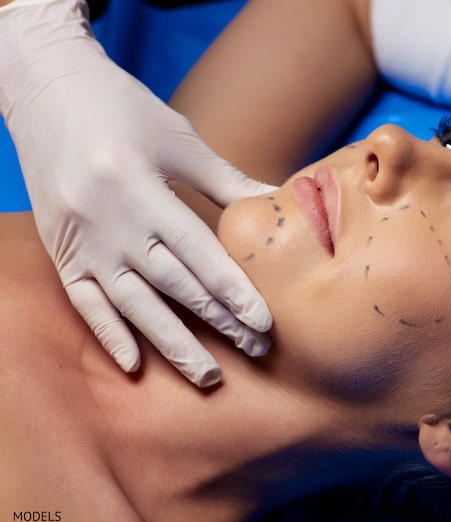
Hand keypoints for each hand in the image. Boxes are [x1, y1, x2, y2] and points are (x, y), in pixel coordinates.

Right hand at [0, 0, 274, 385]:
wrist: (47, 90)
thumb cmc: (123, 108)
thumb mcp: (179, 138)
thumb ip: (227, 180)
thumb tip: (278, 199)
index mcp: (139, 188)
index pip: (198, 254)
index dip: (233, 291)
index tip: (264, 324)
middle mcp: (108, 221)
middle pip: (172, 285)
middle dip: (218, 322)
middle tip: (254, 353)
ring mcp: (81, 240)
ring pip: (132, 304)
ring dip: (171, 343)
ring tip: (206, 375)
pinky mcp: (60, 251)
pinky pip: (84, 301)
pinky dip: (108, 334)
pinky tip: (133, 364)